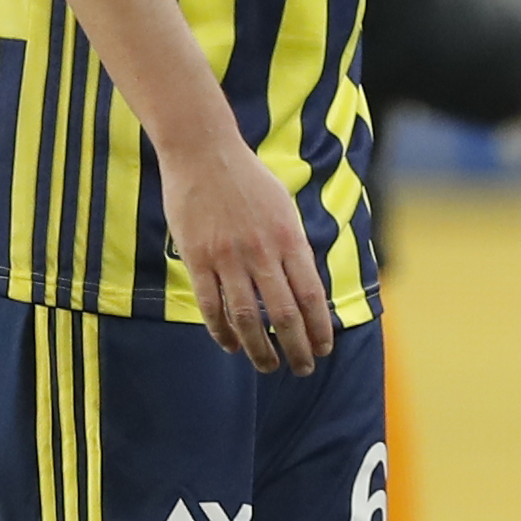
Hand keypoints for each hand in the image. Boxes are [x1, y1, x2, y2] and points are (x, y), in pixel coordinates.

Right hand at [159, 119, 335, 375]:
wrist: (203, 151)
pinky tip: (231, 346)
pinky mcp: (197, 258)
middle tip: (302, 368)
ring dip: (260, 350)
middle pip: (284, 314)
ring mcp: (227, 257)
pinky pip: (211, 306)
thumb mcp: (283, 208)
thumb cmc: (248, 179)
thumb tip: (307, 290)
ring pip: (247, 318)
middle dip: (297, 348)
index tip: (324, 349)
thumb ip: (293, 248)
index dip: (319, 328)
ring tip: (268, 367)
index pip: (311, 295)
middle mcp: (261, 251)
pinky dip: (222, 331)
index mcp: (288, 238)